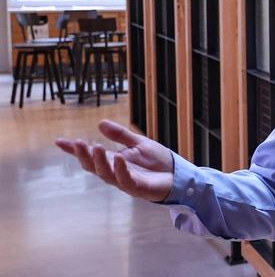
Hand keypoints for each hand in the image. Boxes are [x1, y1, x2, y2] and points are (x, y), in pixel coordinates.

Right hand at [55, 119, 173, 202]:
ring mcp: (126, 181)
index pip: (91, 156)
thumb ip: (121, 135)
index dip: (75, 150)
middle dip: (84, 156)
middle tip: (78, 143)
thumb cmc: (158, 162)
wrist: (179, 175)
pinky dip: (121, 169)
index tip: (60, 141)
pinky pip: (126, 179)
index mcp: (114, 162)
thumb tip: (100, 123)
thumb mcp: (138, 144)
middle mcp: (116, 173)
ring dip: (100, 161)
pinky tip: (118, 157)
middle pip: (94, 166)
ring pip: (107, 174)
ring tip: (96, 147)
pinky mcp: (138, 188)